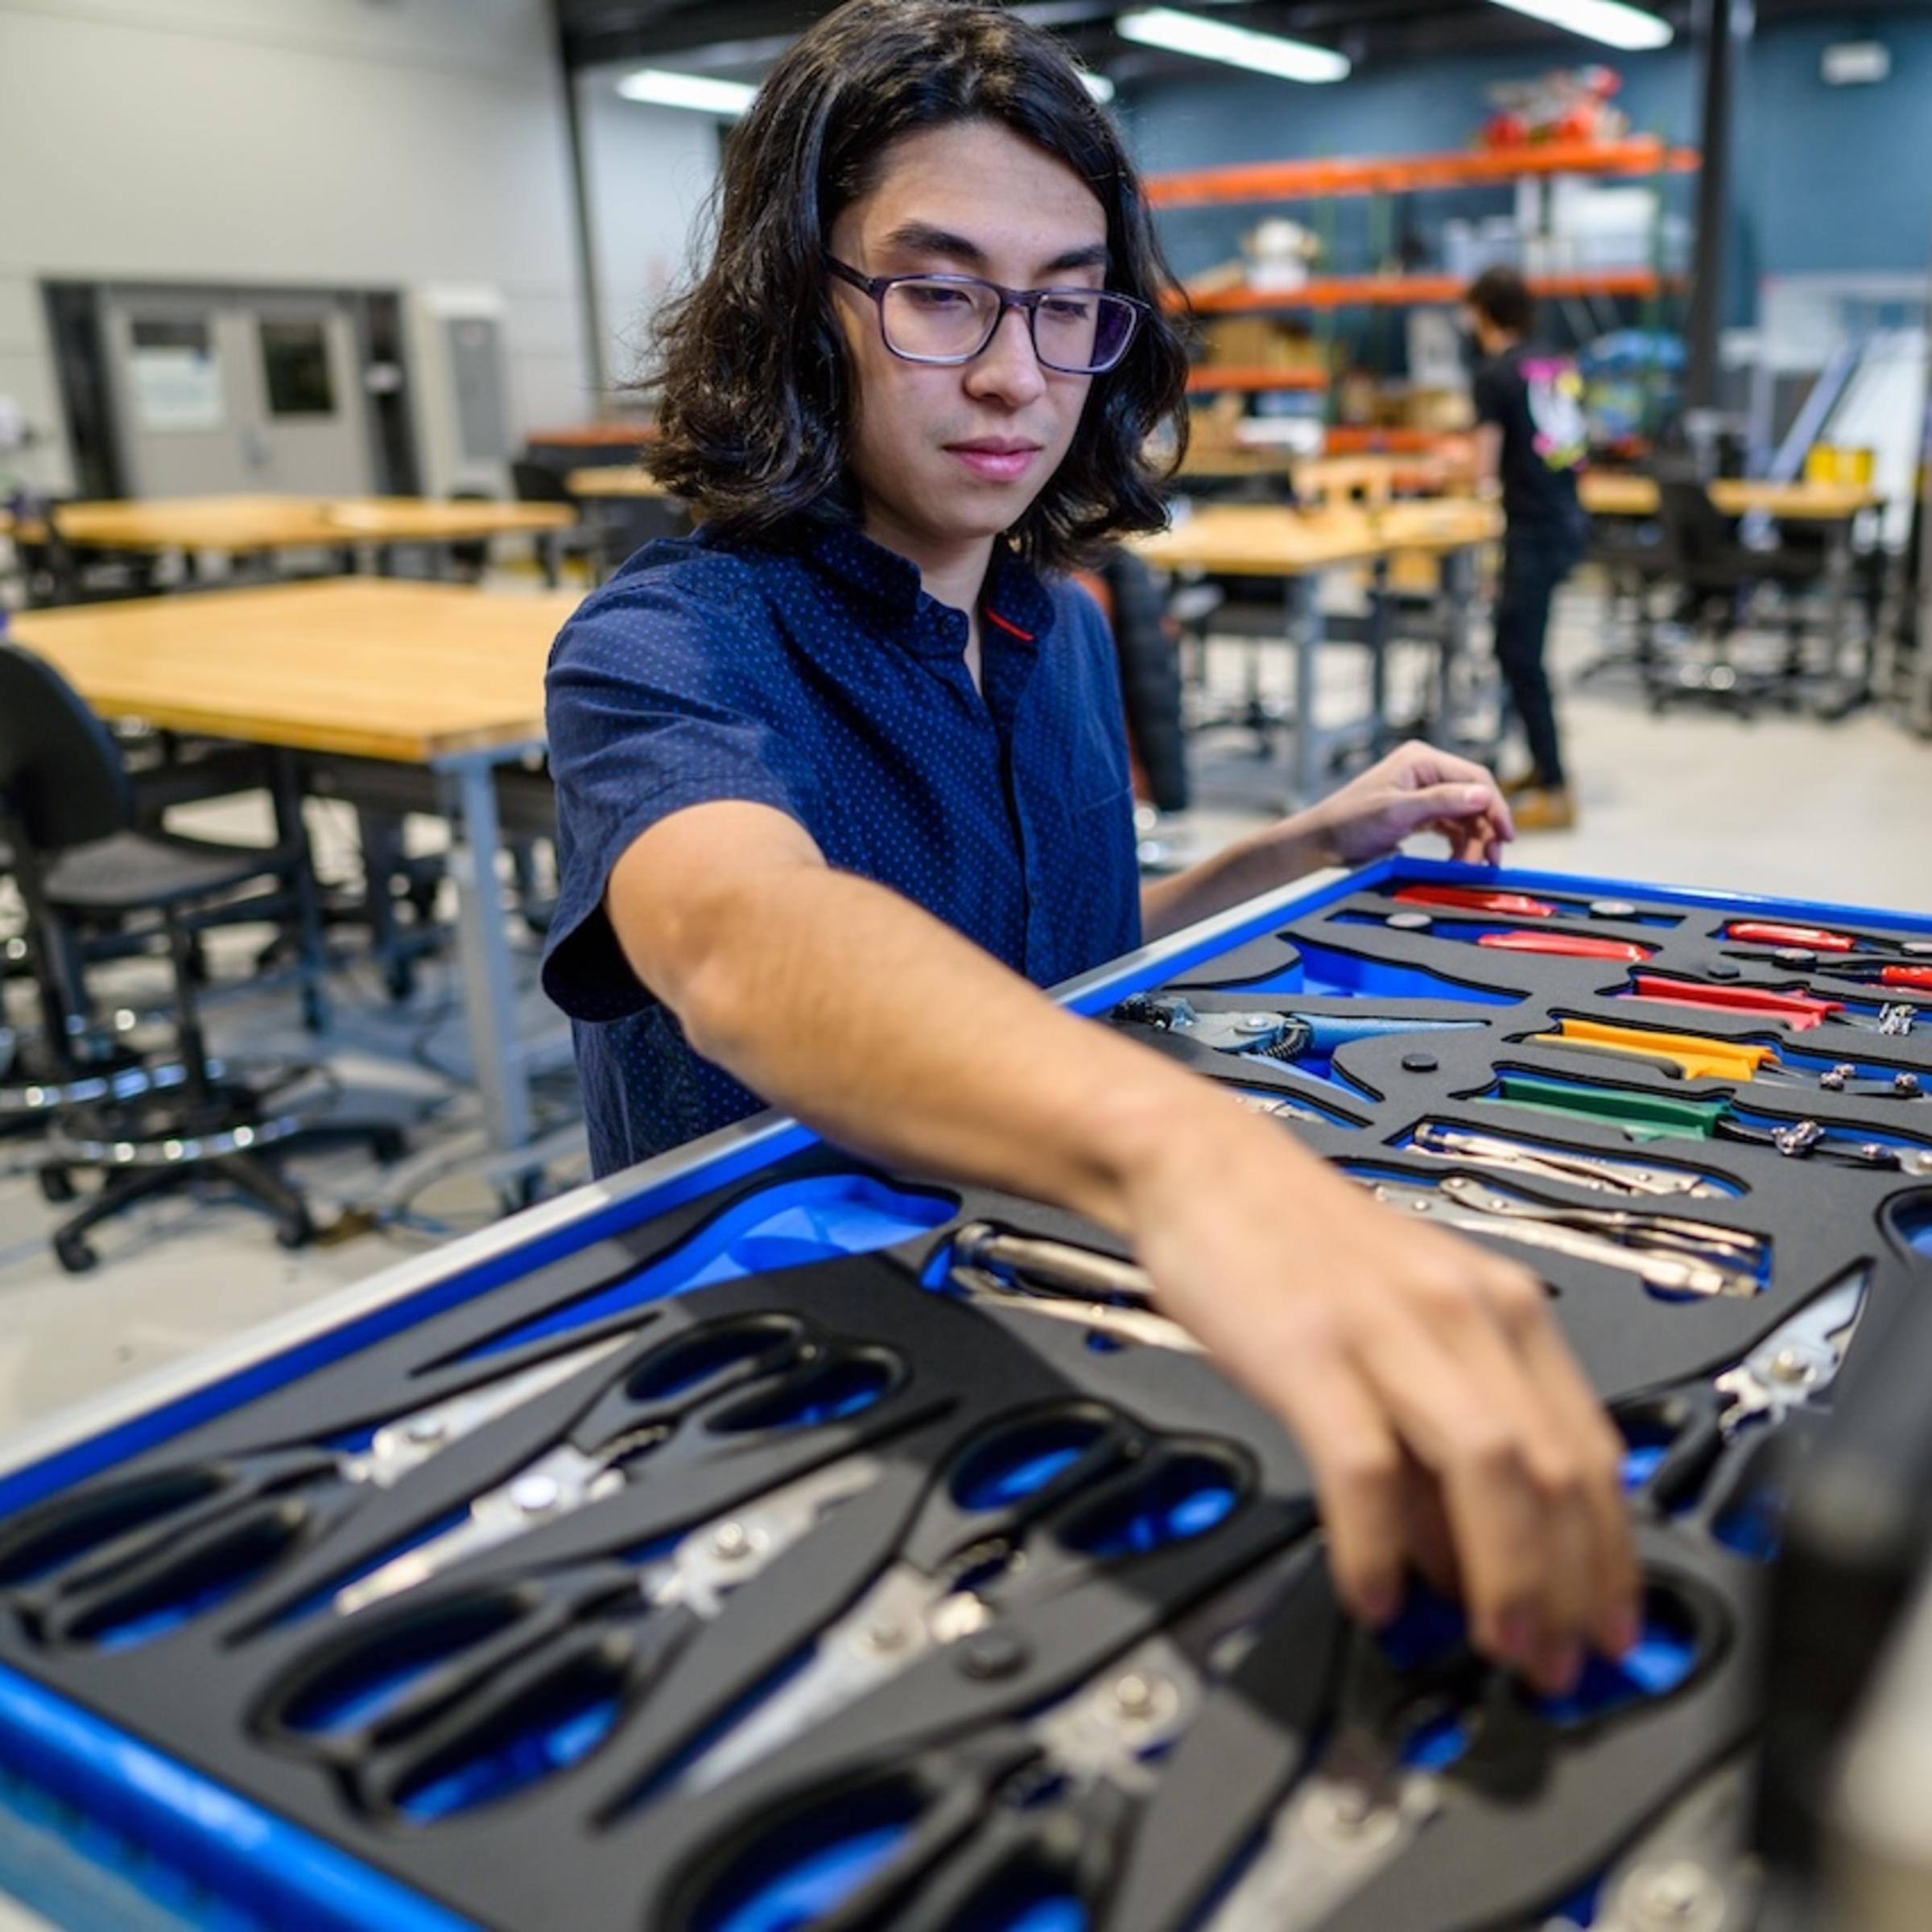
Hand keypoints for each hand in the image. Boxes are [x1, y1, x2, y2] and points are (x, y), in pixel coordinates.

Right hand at [1124, 1100, 1638, 1694]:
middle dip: (1569, 1587)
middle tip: (1557, 1664)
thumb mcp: (1404, 1327)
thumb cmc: (1299, 1248)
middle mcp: (1465, 1313)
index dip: (1610, 1556)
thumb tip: (1468, 1558)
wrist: (1205, 1166)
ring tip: (1494, 1645)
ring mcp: (1391, 1328)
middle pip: (1554, 1469)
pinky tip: (1373, 1594)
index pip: (1591, 1450)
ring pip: (1489, 1469)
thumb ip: (1444, 1435)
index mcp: (1503, 1308)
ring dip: (1504, 1576)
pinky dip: (1379, 1546)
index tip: (1611, 1628)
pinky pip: (1367, 1467)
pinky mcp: (1313, 1349)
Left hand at [1306, 741, 1513, 868]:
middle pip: (1473, 798)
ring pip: (1464, 816)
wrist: (1322, 842)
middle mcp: (1425, 772)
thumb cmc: (1350, 822)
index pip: (1473, 778)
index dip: (1494, 806)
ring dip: (1472, 842)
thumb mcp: (1396, 812)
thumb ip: (1441, 802)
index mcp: (1421, 760)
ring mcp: (1423, 792)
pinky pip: (1450, 827)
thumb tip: (1483, 794)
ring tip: (1471, 868)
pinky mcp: (1419, 813)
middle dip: (1484, 830)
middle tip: (1490, 861)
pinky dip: (1458, 845)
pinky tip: (1459, 863)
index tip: (1505, 836)